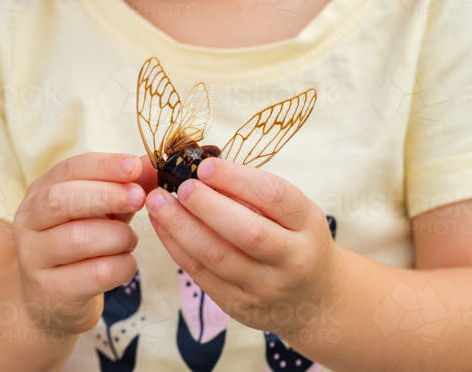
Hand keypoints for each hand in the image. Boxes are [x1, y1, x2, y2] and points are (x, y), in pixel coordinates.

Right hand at [12, 152, 157, 335]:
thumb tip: (153, 165)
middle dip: (105, 195)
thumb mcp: (103, 210)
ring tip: (130, 239)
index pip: (69, 169)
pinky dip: (122, 266)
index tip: (134, 166)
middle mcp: (28, 222)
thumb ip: (125, 186)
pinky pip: (95, 274)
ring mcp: (33, 258)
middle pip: (61, 201)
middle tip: (138, 198)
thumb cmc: (83, 244)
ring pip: (78, 239)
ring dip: (117, 236)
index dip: (103, 165)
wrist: (53, 300)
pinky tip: (126, 263)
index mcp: (40, 192)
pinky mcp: (49, 291)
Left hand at [145, 157, 343, 338]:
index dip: (238, 179)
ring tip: (158, 202)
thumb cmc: (297, 241)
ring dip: (181, 226)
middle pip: (247, 232)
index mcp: (308, 225)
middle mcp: (292, 260)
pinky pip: (201, 275)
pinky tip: (162, 226)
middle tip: (181, 186)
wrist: (314, 300)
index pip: (274, 197)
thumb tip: (204, 170)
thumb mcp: (294, 214)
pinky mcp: (239, 306)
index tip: (206, 166)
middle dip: (207, 206)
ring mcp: (265, 288)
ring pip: (217, 257)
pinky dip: (177, 247)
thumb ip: (257, 195)